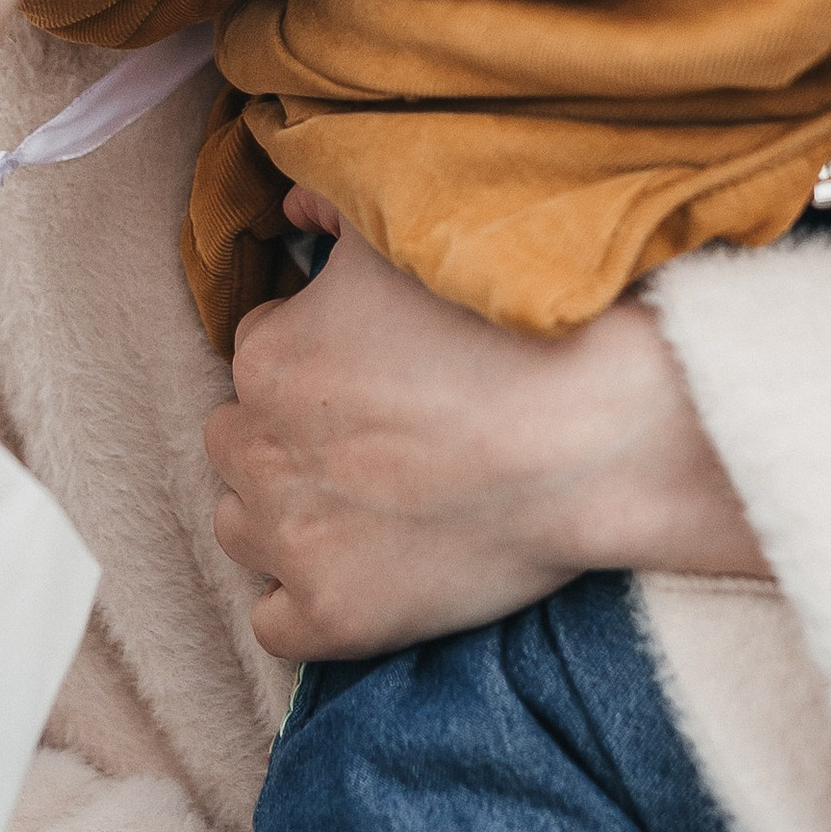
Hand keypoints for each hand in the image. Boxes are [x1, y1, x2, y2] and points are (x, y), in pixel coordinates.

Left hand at [207, 205, 767, 662]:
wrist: (592, 433)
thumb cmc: (506, 328)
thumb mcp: (406, 239)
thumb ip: (332, 208)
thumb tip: (291, 206)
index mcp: (267, 357)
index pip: (258, 359)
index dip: (315, 366)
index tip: (372, 378)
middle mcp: (257, 449)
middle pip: (238, 445)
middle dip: (288, 441)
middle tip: (371, 442)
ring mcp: (290, 541)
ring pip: (243, 530)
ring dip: (285, 519)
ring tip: (364, 508)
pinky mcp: (331, 617)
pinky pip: (275, 625)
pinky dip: (306, 605)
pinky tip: (360, 577)